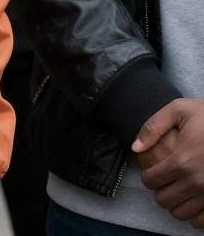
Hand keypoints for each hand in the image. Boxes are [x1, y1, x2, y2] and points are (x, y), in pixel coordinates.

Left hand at [134, 98, 203, 226]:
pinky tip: (194, 199)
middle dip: (160, 190)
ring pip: (182, 213)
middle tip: (165, 180)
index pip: (151, 180)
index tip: (153, 170)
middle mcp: (196, 182)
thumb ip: (153, 127)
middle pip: (164, 200)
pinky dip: (195, 214)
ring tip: (179, 189)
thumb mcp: (179, 110)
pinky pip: (202, 221)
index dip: (147, 176)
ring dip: (176, 203)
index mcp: (181, 160)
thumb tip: (135, 147)